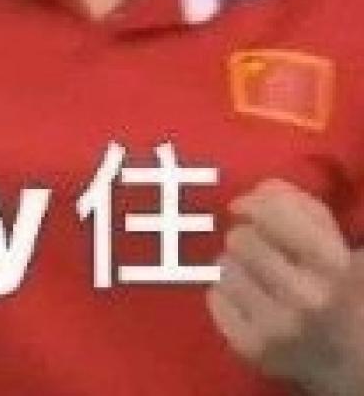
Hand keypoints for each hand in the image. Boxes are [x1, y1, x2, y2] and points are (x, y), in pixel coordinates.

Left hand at [207, 178, 363, 394]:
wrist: (343, 356)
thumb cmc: (332, 285)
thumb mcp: (329, 239)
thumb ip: (294, 204)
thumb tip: (244, 200)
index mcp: (333, 265)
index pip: (272, 211)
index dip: (255, 206)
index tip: (248, 211)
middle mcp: (307, 297)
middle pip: (239, 238)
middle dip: (247, 242)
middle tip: (262, 255)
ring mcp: (277, 327)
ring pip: (224, 267)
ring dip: (236, 268)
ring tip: (259, 281)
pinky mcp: (250, 348)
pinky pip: (214, 297)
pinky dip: (227, 296)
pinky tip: (250, 304)